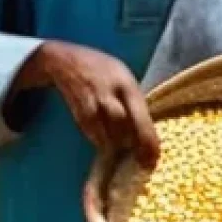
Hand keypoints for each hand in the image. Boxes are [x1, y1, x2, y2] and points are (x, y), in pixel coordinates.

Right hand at [13, 40, 159, 167]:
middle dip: (133, 145)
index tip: (154, 157)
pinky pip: (91, 132)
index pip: (140, 114)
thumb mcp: (123, 77)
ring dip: (117, 146)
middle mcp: (109, 92)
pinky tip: (106, 144)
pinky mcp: (78, 111)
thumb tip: (147, 131)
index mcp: (126, 83)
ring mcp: (91, 102)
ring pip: (105, 132)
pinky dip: (100, 141)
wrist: (67, 60)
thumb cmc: (103, 70)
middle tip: (141, 160)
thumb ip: (134, 101)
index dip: (148, 139)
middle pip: (122, 124)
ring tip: (124, 152)